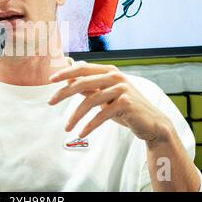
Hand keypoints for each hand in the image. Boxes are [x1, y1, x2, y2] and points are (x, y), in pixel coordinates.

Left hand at [48, 62, 171, 142]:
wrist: (150, 123)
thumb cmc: (124, 108)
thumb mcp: (104, 95)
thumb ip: (89, 86)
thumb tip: (67, 79)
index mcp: (109, 71)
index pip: (83, 68)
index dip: (65, 73)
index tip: (50, 80)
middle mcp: (115, 76)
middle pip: (83, 82)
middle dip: (64, 93)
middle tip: (50, 102)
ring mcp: (122, 89)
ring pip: (91, 101)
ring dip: (75, 116)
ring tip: (67, 127)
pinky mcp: (126, 103)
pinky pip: (102, 115)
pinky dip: (89, 125)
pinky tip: (81, 133)